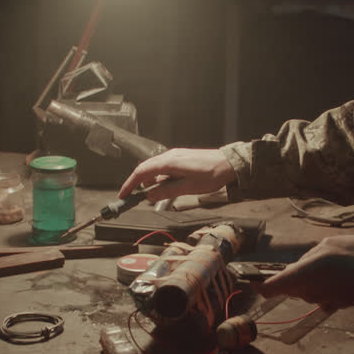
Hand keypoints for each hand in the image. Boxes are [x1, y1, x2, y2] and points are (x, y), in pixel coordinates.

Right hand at [118, 148, 236, 202]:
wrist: (229, 163)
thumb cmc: (212, 173)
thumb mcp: (189, 187)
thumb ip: (167, 191)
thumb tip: (150, 195)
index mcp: (169, 162)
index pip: (142, 171)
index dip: (130, 183)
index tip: (124, 194)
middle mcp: (170, 156)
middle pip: (145, 169)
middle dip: (137, 184)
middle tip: (133, 198)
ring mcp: (175, 156)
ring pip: (155, 169)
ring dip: (150, 182)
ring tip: (153, 196)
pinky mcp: (180, 158)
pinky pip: (164, 168)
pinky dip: (160, 178)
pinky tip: (164, 188)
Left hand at [258, 235, 353, 310]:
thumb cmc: (353, 255)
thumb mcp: (327, 245)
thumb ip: (310, 256)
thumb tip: (303, 264)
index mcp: (299, 275)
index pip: (269, 288)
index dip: (258, 284)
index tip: (253, 280)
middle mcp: (306, 292)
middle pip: (290, 286)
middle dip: (294, 275)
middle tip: (312, 259)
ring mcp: (320, 300)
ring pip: (306, 289)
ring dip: (311, 279)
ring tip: (331, 264)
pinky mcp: (334, 305)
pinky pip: (321, 296)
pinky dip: (324, 288)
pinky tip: (337, 278)